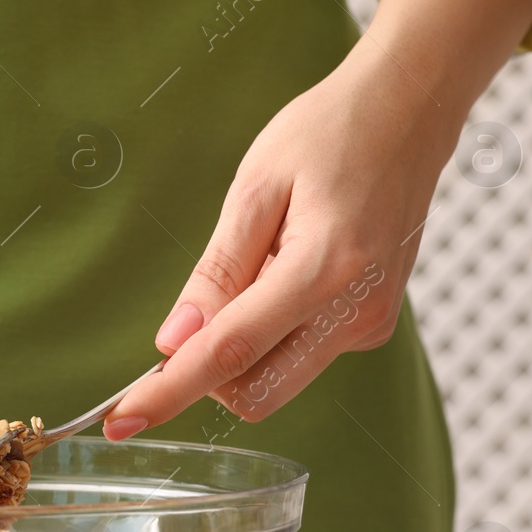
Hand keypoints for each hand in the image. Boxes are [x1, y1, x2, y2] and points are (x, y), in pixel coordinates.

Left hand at [103, 0, 531, 435]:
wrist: (410, 111)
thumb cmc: (331, 133)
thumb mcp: (255, 188)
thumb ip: (216, 272)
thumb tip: (173, 342)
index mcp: (325, 268)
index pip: (229, 353)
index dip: (169, 392)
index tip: (121, 420)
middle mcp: (357, 310)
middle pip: (256, 391)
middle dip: (206, 374)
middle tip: (186, 318)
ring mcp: (371, 323)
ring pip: (277, 378)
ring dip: (242, 348)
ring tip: (260, 262)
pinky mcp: (373, 323)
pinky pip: (301, 354)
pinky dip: (273, 331)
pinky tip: (286, 268)